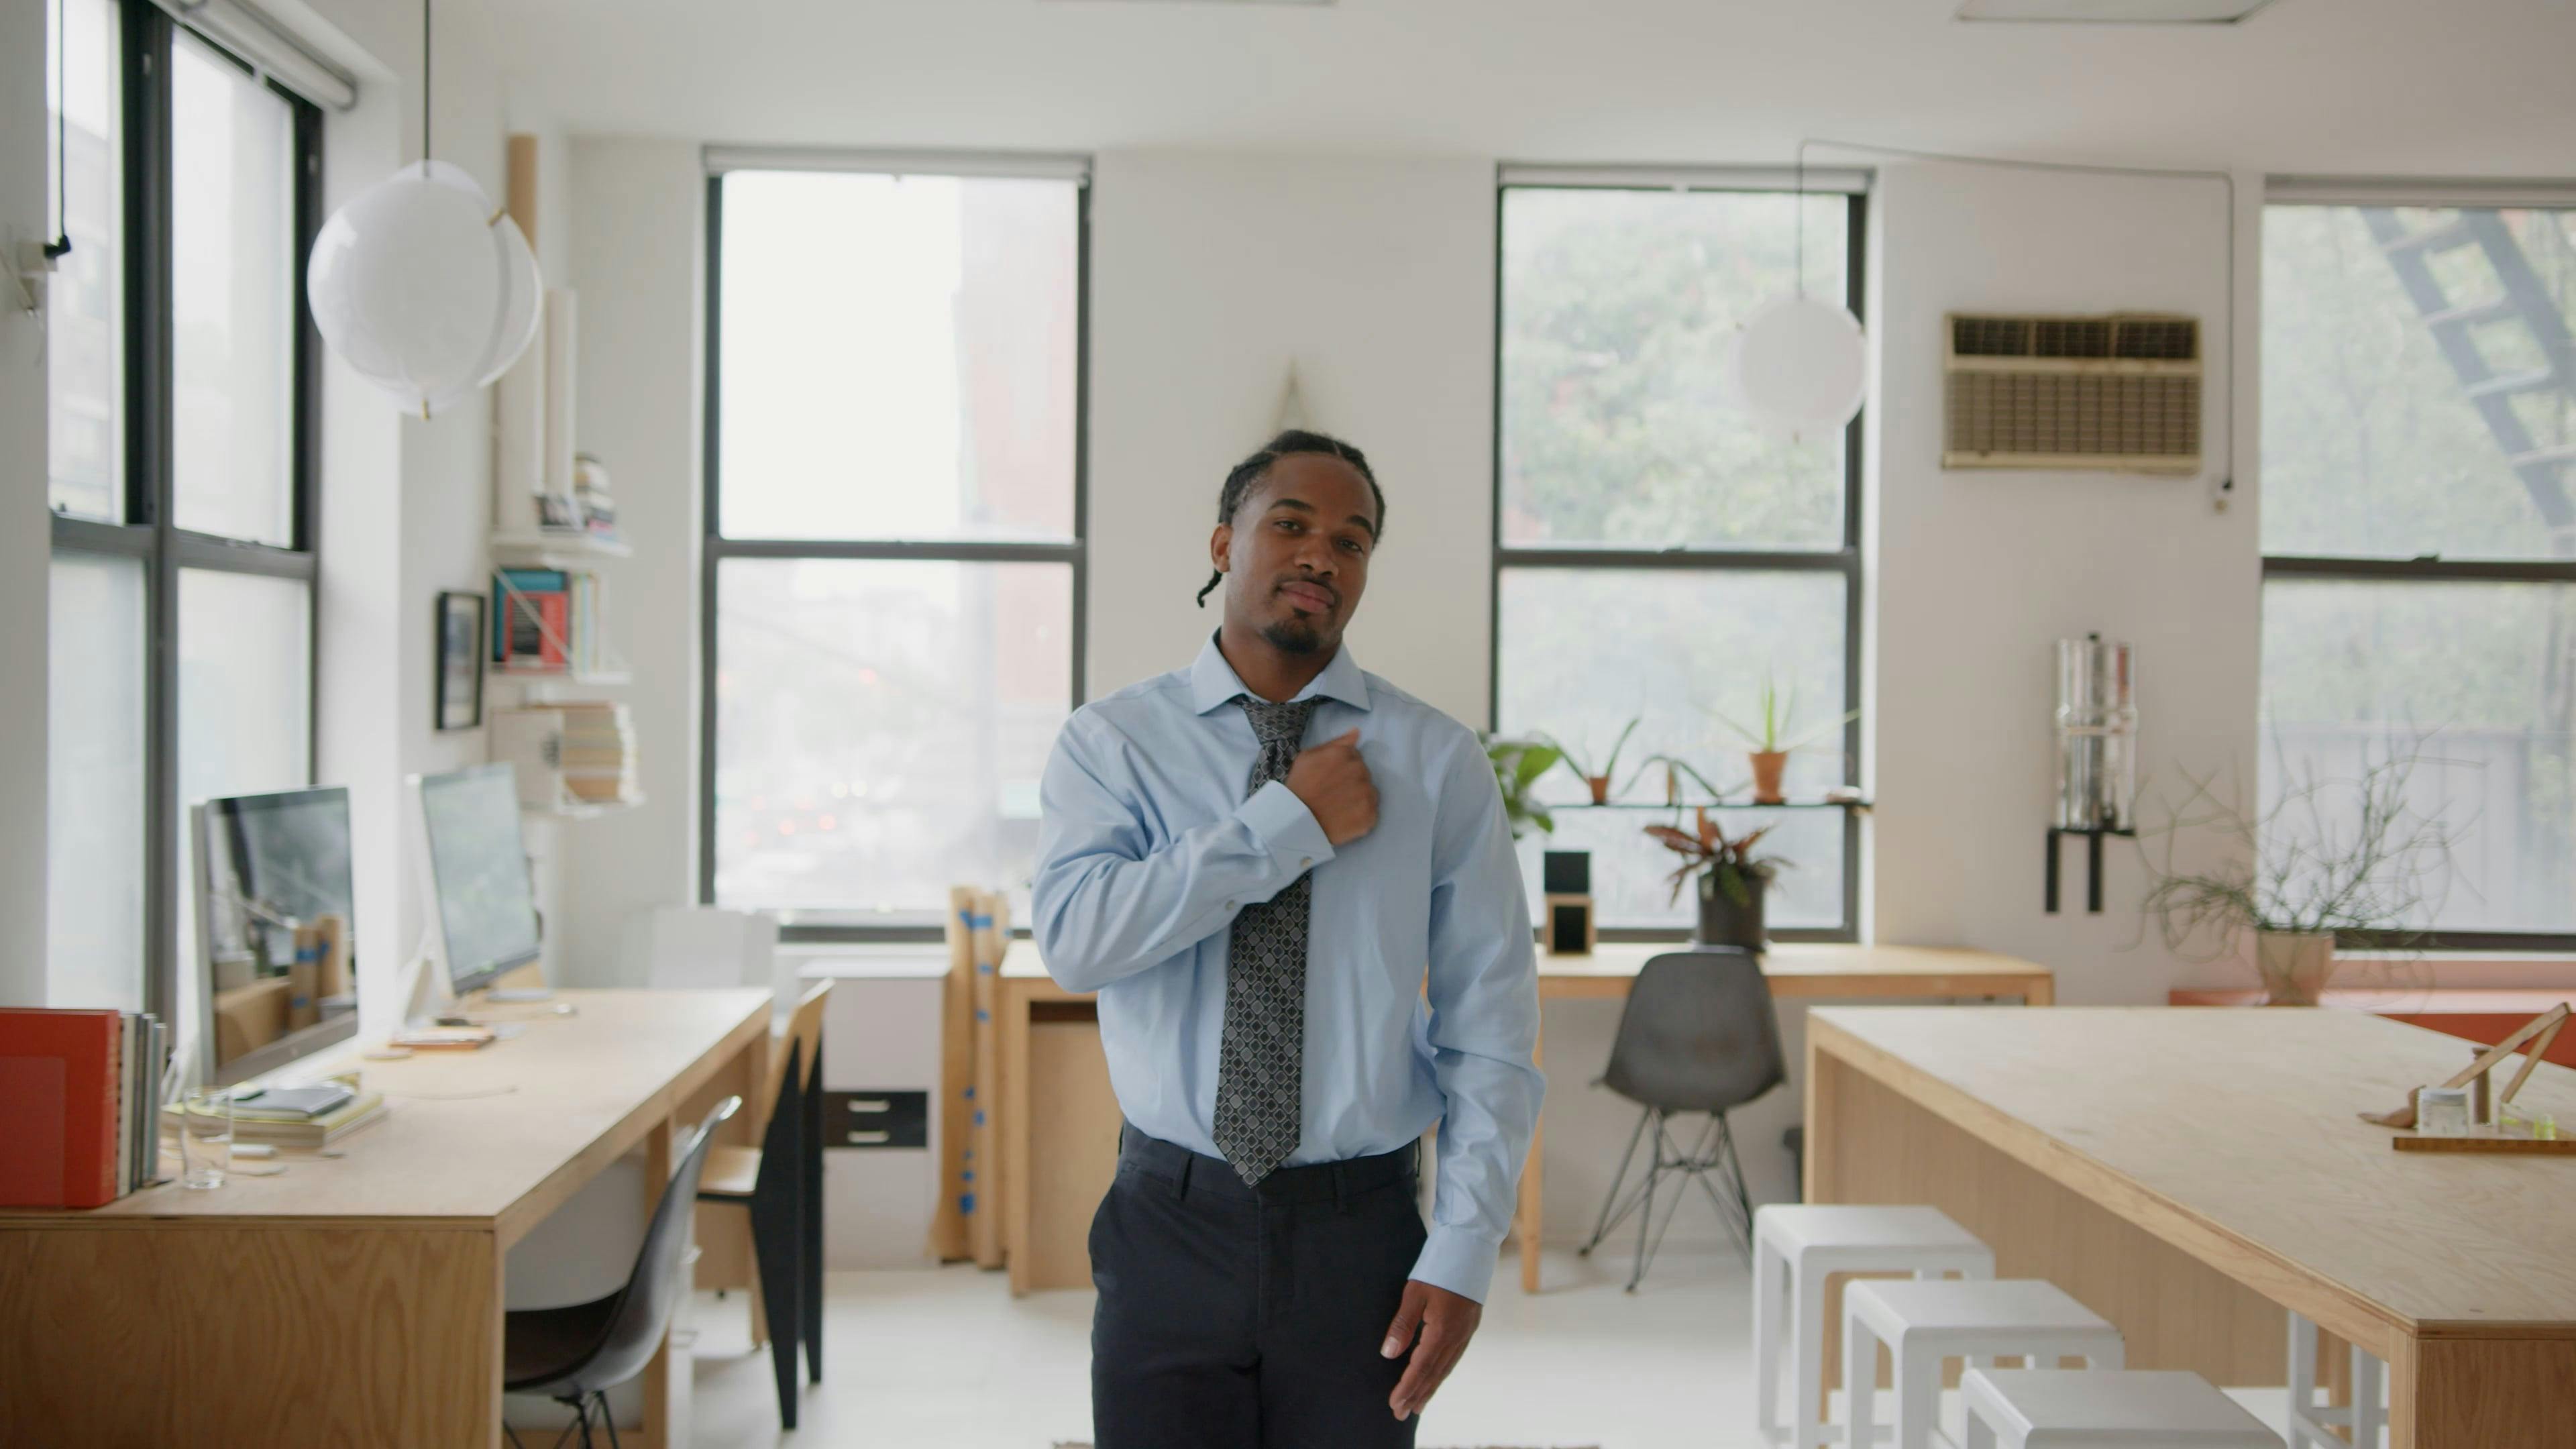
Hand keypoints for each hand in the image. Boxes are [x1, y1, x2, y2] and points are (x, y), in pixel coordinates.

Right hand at [1285, 727, 1377, 845]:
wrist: (1295, 822)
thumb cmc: (1299, 787)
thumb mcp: (1308, 757)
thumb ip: (1335, 743)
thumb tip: (1357, 732)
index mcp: (1345, 754)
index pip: (1354, 756)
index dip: (1342, 767)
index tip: (1331, 778)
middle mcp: (1360, 771)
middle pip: (1363, 773)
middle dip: (1352, 780)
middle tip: (1333, 793)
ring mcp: (1366, 794)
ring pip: (1370, 792)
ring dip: (1359, 797)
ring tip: (1340, 806)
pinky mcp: (1370, 816)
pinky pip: (1372, 812)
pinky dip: (1362, 815)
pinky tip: (1346, 817)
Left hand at [1381, 1278, 1479, 1421]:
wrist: (1471, 1246)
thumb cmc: (1439, 1266)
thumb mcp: (1414, 1293)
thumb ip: (1402, 1325)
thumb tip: (1389, 1354)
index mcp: (1442, 1331)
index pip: (1421, 1368)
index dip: (1407, 1388)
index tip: (1394, 1404)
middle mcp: (1457, 1336)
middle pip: (1434, 1373)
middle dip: (1417, 1395)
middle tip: (1402, 1414)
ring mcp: (1465, 1332)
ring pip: (1446, 1368)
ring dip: (1430, 1387)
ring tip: (1418, 1404)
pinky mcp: (1469, 1326)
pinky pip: (1454, 1357)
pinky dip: (1442, 1372)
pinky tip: (1436, 1377)